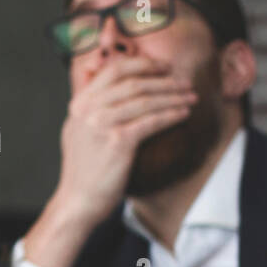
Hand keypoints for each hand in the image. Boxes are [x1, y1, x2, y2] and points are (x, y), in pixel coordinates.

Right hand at [22, 57, 196, 266]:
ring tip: (190, 97)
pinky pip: (151, 122)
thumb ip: (88, 105)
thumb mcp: (76, 130)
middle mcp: (90, 110)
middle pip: (134, 83)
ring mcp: (103, 124)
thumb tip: (93, 77)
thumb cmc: (82, 170)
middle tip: (185, 82)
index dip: (143, 64)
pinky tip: (183, 115)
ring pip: (146, 100)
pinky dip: (170, 116)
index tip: (164, 67)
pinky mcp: (118, 142)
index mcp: (80, 103)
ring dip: (173, 97)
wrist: (77, 201)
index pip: (114, 70)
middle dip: (165, 80)